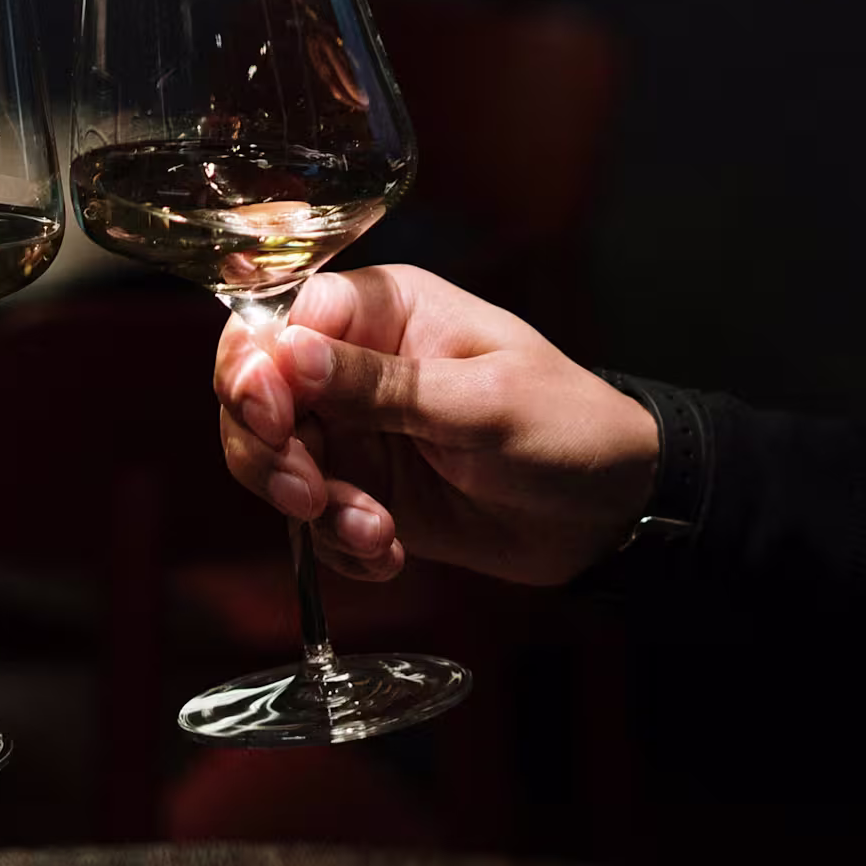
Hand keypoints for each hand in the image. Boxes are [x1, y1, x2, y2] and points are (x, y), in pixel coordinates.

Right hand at [214, 266, 658, 587]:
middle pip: (255, 391)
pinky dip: (339, 545)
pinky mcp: (363, 490)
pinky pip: (311, 520)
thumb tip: (290, 352)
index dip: (259, 368)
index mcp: (385, 310)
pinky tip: (391, 555)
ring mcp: (354, 430)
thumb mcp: (481, 403)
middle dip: (270, 451)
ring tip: (375, 534)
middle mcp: (354, 363)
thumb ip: (383, 385)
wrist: (610, 512)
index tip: (277, 421)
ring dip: (311, 509)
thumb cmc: (566, 427)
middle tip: (310, 497)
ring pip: (272, 460)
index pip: (282, 318)